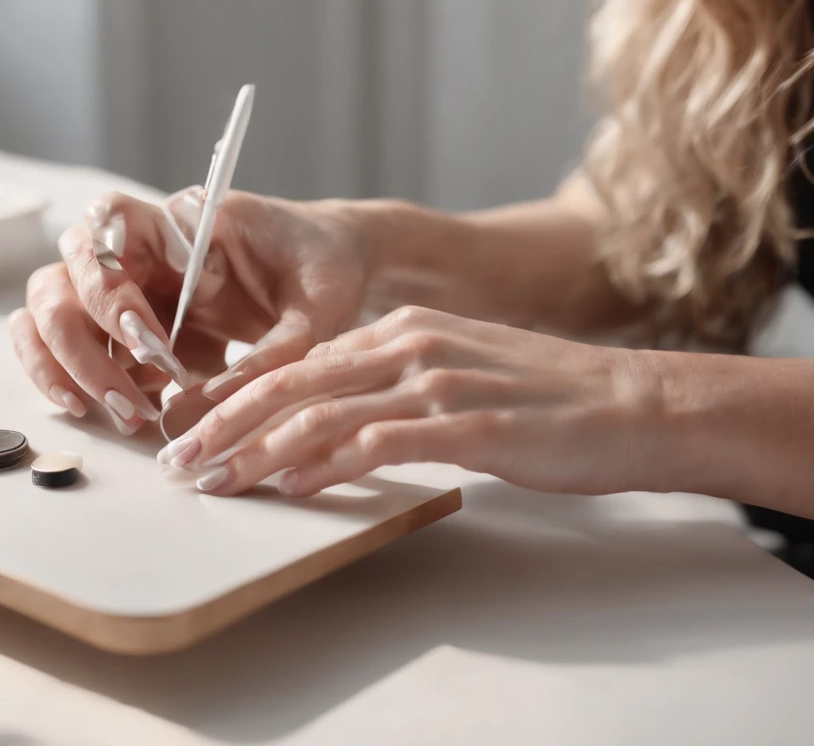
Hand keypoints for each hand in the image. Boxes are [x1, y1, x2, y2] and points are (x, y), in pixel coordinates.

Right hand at [9, 187, 367, 434]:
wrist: (332, 271)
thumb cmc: (325, 273)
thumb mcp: (314, 316)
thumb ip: (263, 363)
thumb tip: (191, 420)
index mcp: (183, 221)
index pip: (110, 222)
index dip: (112, 285)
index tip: (151, 346)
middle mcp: (142, 249)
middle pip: (64, 275)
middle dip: (84, 343)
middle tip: (133, 401)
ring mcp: (126, 286)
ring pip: (49, 310)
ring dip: (67, 365)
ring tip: (123, 413)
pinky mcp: (123, 325)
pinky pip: (63, 343)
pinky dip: (67, 376)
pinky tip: (105, 410)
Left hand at [161, 305, 662, 496]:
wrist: (633, 402)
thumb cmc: (548, 397)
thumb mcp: (459, 370)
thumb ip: (395, 384)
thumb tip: (331, 420)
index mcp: (403, 328)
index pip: (299, 364)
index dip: (238, 398)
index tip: (196, 430)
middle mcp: (410, 344)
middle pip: (293, 385)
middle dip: (225, 424)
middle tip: (180, 460)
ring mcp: (437, 381)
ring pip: (322, 413)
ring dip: (257, 451)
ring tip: (215, 481)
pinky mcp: (467, 424)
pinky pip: (377, 443)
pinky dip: (325, 465)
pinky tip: (290, 485)